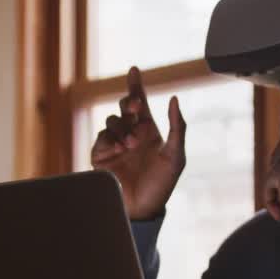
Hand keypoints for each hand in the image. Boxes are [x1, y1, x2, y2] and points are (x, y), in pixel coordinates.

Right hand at [91, 67, 186, 219]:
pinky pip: (102, 137)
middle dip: (129, 102)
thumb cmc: (161, 185)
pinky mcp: (101, 155)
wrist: (142, 209)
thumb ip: (178, 127)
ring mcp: (115, 144)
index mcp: (149, 131)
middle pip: (124, 107)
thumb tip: (174, 99)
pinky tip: (120, 149)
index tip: (134, 69)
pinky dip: (111, 139)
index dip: (136, 85)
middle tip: (136, 108)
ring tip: (131, 145)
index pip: (140, 103)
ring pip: (112, 121)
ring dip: (123, 128)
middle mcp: (131, 134)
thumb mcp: (176, 156)